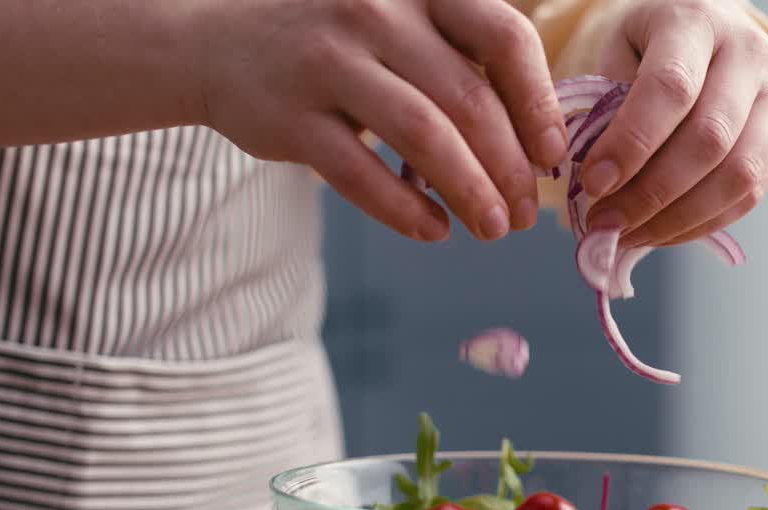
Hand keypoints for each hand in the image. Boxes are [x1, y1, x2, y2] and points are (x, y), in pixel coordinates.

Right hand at [193, 0, 566, 241]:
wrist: (215, 42)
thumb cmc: (334, 41)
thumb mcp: (399, 21)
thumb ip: (459, 60)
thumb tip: (538, 140)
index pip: (503, 36)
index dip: (538, 103)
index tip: (552, 155)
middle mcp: (375, 11)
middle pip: (468, 99)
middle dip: (510, 168)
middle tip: (526, 213)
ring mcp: (327, 62)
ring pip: (423, 137)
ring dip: (470, 193)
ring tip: (493, 229)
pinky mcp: (289, 118)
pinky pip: (361, 174)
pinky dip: (406, 210)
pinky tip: (434, 230)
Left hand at [581, 0, 767, 247]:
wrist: (702, 33)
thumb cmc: (646, 47)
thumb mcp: (616, 55)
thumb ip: (608, 109)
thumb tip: (599, 186)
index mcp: (696, 20)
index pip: (670, 88)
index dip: (631, 143)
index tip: (592, 183)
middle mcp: (749, 51)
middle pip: (709, 138)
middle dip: (651, 192)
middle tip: (605, 221)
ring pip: (738, 174)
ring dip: (678, 218)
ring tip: (629, 234)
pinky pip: (750, 194)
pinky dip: (702, 223)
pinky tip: (661, 233)